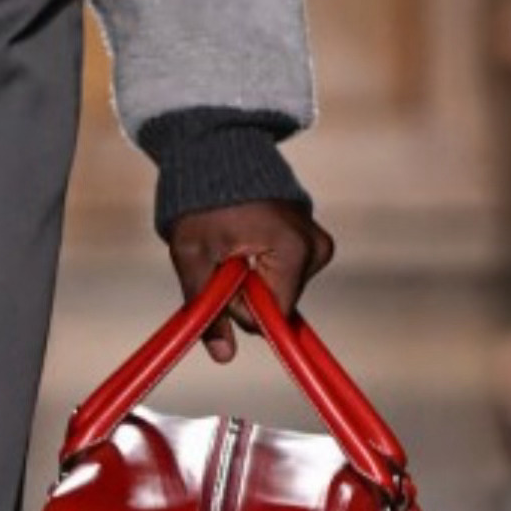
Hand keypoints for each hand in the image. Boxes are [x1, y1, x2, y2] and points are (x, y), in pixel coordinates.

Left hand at [165, 199, 336, 360]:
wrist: (217, 152)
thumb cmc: (200, 202)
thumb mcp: (193, 256)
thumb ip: (208, 308)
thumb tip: (223, 358)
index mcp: (292, 250)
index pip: (273, 314)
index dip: (240, 307)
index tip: (220, 277)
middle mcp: (315, 246)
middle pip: (278, 303)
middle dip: (246, 291)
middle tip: (222, 255)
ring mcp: (317, 242)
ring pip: (280, 290)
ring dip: (252, 278)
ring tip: (232, 241)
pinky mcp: (313, 239)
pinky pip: (286, 273)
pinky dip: (263, 266)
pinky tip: (246, 239)